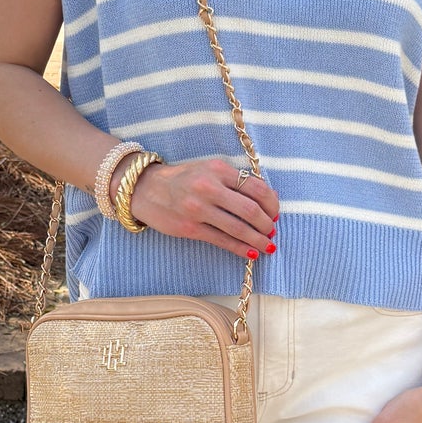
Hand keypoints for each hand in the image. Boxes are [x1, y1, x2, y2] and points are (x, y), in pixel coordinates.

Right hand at [121, 156, 278, 259]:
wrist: (145, 189)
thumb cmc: (184, 179)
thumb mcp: (210, 170)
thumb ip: (237, 181)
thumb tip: (270, 197)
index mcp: (218, 169)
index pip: (257, 188)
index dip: (272, 204)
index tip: (276, 213)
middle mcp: (209, 187)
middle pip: (251, 210)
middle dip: (267, 224)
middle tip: (272, 231)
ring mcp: (198, 209)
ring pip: (238, 228)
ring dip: (258, 239)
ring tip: (268, 245)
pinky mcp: (190, 228)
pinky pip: (222, 240)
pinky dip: (240, 248)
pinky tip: (251, 253)